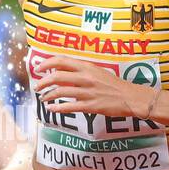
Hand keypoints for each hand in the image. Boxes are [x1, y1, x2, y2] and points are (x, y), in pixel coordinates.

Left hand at [35, 55, 156, 118]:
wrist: (131, 97)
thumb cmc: (115, 84)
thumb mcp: (98, 72)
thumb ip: (82, 71)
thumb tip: (63, 72)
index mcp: (88, 67)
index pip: (61, 61)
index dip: (46, 63)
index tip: (38, 67)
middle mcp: (86, 77)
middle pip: (57, 76)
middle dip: (43, 81)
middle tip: (37, 86)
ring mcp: (88, 92)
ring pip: (61, 92)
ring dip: (48, 95)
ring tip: (43, 98)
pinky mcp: (91, 106)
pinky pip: (70, 107)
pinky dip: (57, 108)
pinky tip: (51, 109)